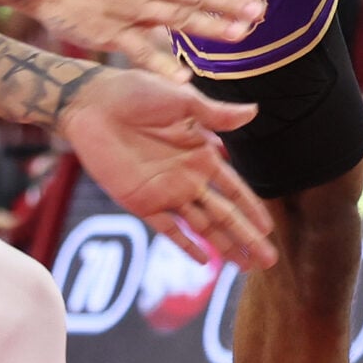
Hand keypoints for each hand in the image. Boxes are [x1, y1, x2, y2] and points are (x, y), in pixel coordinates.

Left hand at [57, 69, 276, 270]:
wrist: (93, 103)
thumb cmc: (137, 94)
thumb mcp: (181, 101)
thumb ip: (216, 115)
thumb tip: (254, 112)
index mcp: (201, 154)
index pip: (235, 188)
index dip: (252, 208)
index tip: (270, 228)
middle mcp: (188, 177)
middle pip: (225, 215)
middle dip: (247, 237)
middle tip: (270, 261)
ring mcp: (166, 193)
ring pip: (203, 227)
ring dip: (225, 246)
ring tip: (246, 268)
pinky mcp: (141, 203)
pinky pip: (168, 229)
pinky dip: (186, 245)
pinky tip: (205, 262)